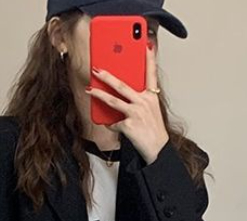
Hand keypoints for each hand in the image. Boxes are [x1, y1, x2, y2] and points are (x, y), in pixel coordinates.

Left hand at [86, 43, 169, 164]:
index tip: (146, 44)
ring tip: (89, 90)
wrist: (157, 150)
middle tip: (96, 69)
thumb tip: (120, 96)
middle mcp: (144, 102)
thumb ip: (139, 100)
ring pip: (113, 101)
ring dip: (99, 94)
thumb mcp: (151, 111)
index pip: (152, 74)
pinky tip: (113, 127)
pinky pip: (113, 123)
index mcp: (151, 97)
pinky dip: (111, 126)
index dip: (149, 58)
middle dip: (107, 76)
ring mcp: (136, 113)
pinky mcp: (128, 125)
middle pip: (122, 85)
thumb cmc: (153, 131)